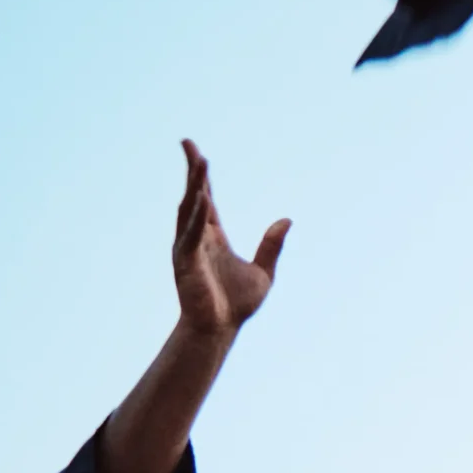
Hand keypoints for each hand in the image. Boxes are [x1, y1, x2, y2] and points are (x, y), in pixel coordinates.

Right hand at [170, 139, 287, 337]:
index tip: (197, 152)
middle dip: (192, 171)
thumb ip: (271, 245)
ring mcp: (189, 248)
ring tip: (198, 161)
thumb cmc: (236, 304)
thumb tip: (286, 220)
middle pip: (193, 196)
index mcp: (213, 237)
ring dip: (194, 186)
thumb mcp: (263, 271)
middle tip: (188, 143)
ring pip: (189, 210)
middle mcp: (198, 237)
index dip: (201, 177)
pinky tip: (201, 199)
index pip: (206, 199)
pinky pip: (191, 235)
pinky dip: (196, 217)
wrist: (221, 329)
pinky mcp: (186, 262)